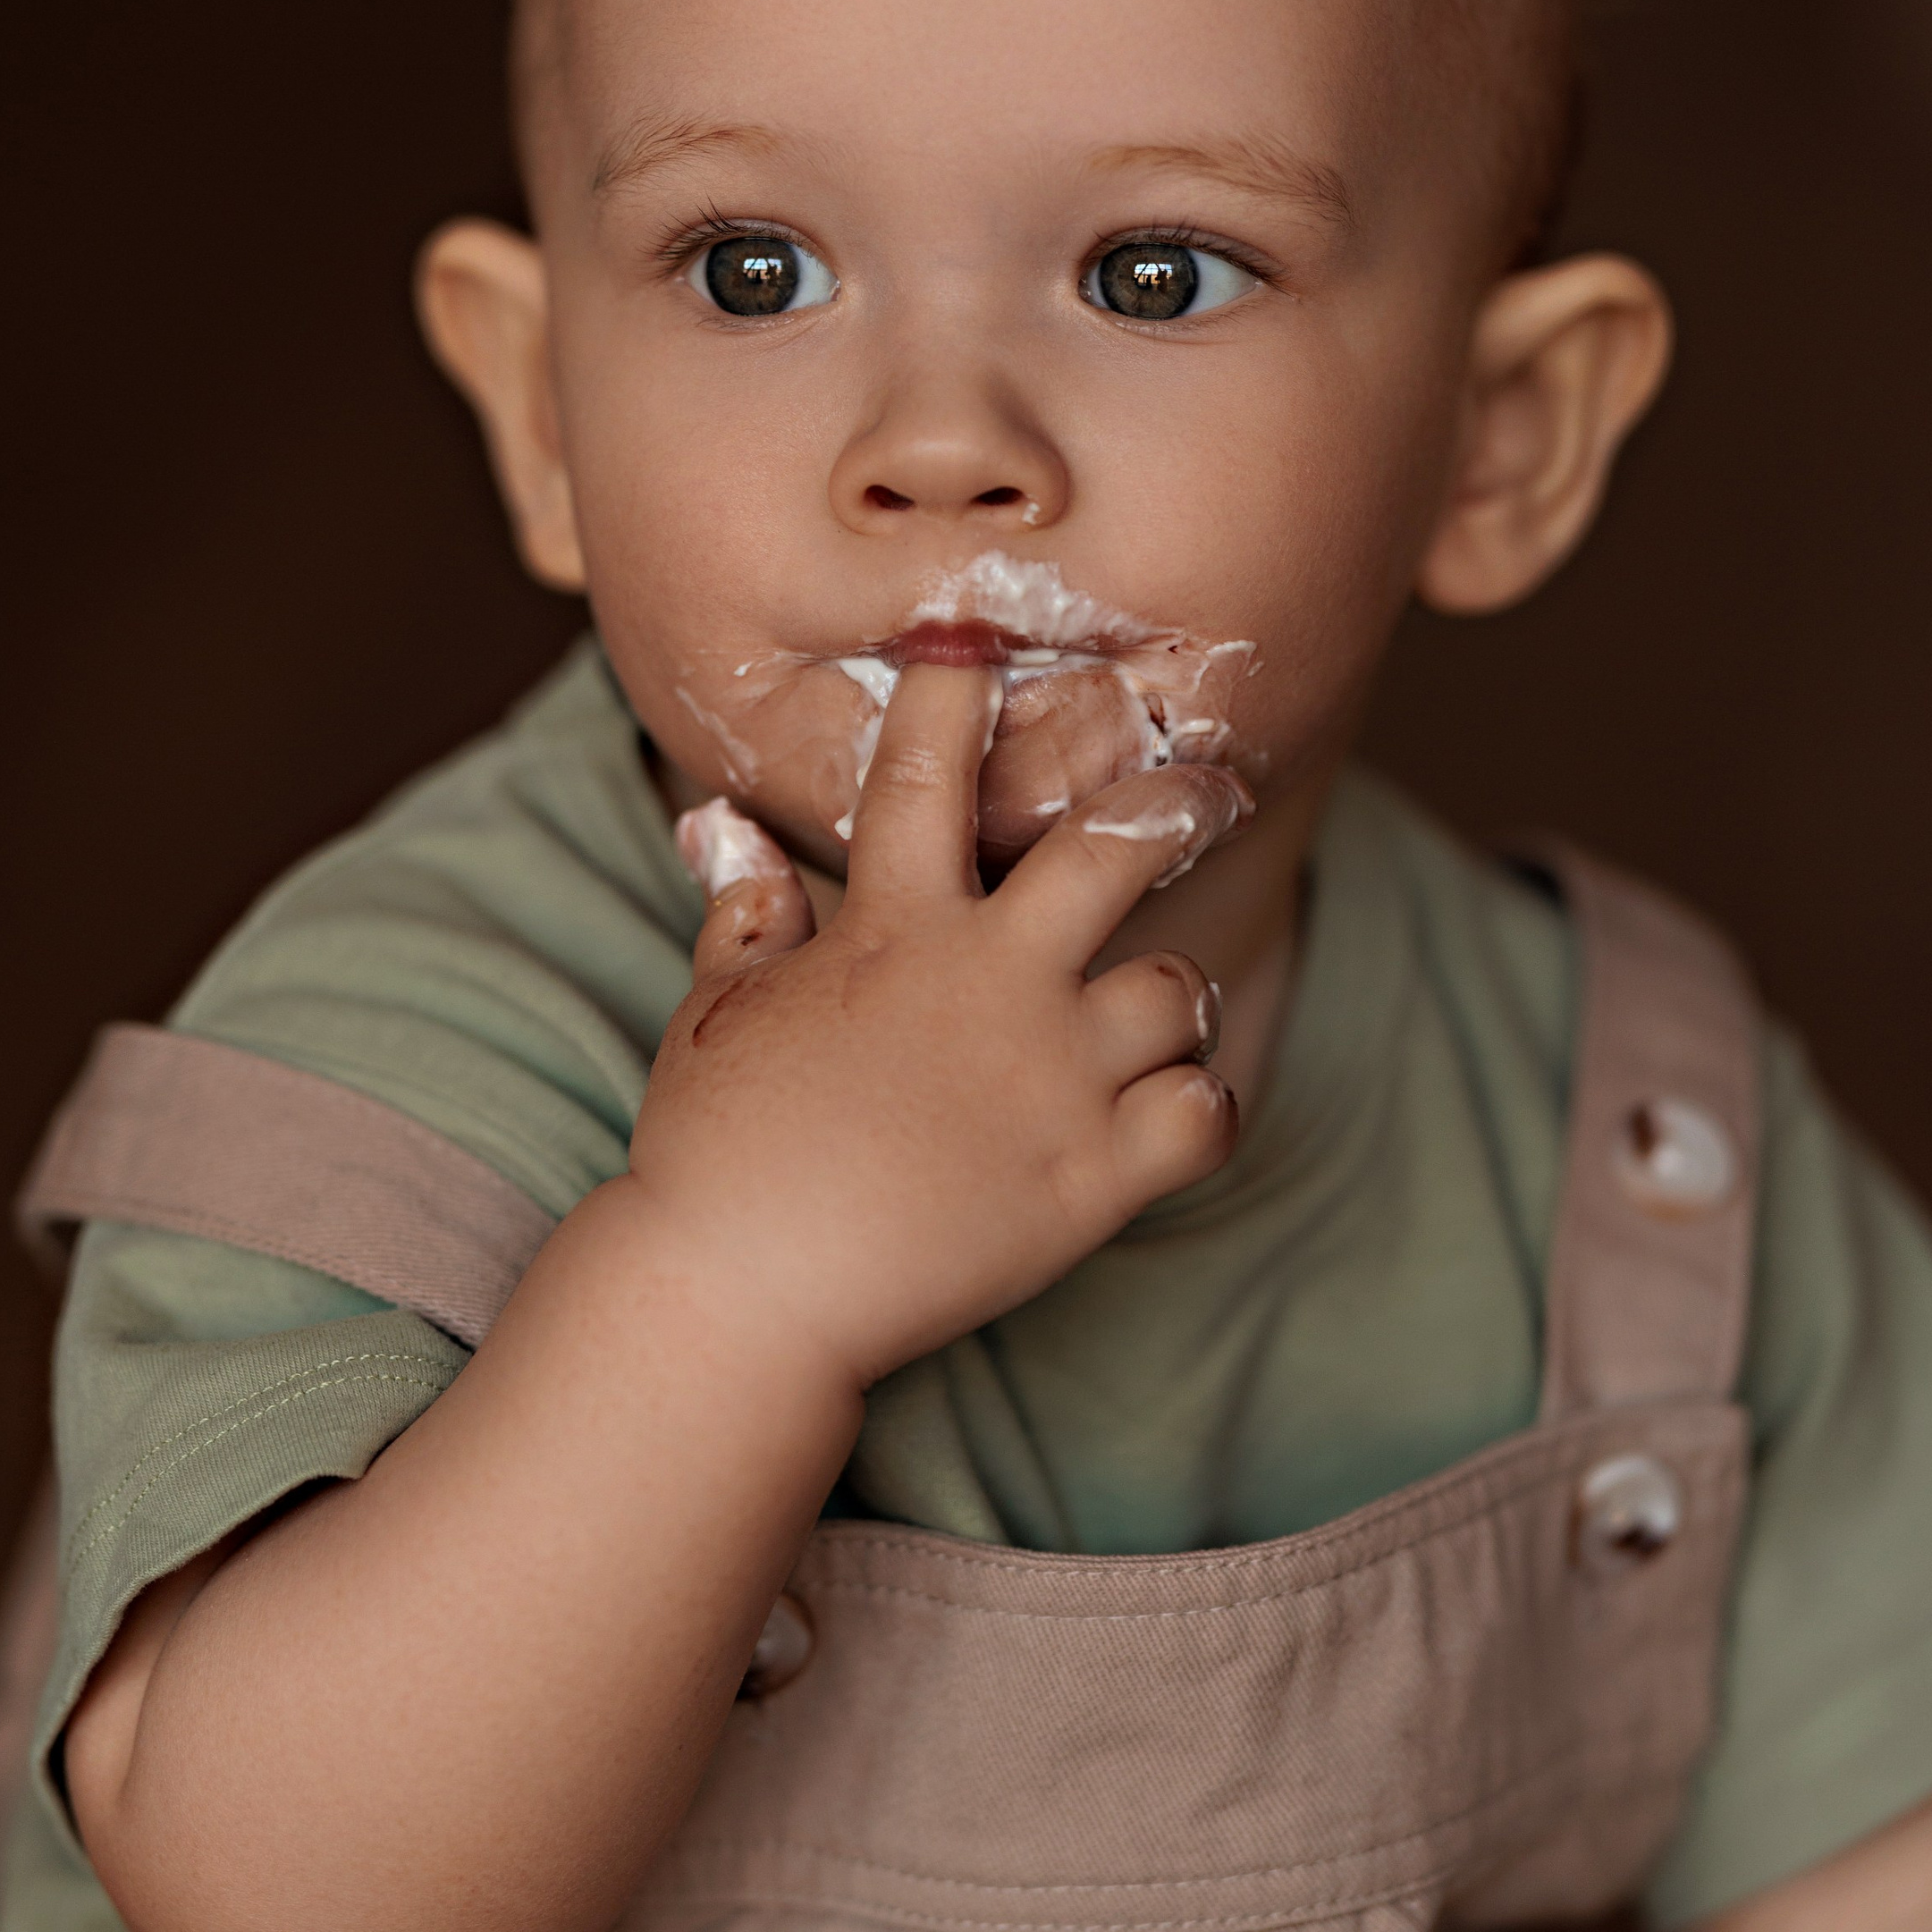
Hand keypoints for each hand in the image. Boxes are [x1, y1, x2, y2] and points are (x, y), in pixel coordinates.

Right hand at [636, 661, 1248, 1389]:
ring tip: (1150, 1012)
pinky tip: (1165, 1110)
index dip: (966, 682)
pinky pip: (1205, 1112)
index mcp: (893, 927)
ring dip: (1171, 994)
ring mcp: (1052, 1079)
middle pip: (1119, 844)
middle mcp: (989, 982)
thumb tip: (718, 822)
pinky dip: (1197, 1106)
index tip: (995, 634)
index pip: (934, 764)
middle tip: (1215, 787)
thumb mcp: (717, 1011)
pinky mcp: (1093, 1180)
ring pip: (1178, 986)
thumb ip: (745, 910)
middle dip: (1179, 797)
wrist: (744, 1296)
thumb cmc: (715, 1149)